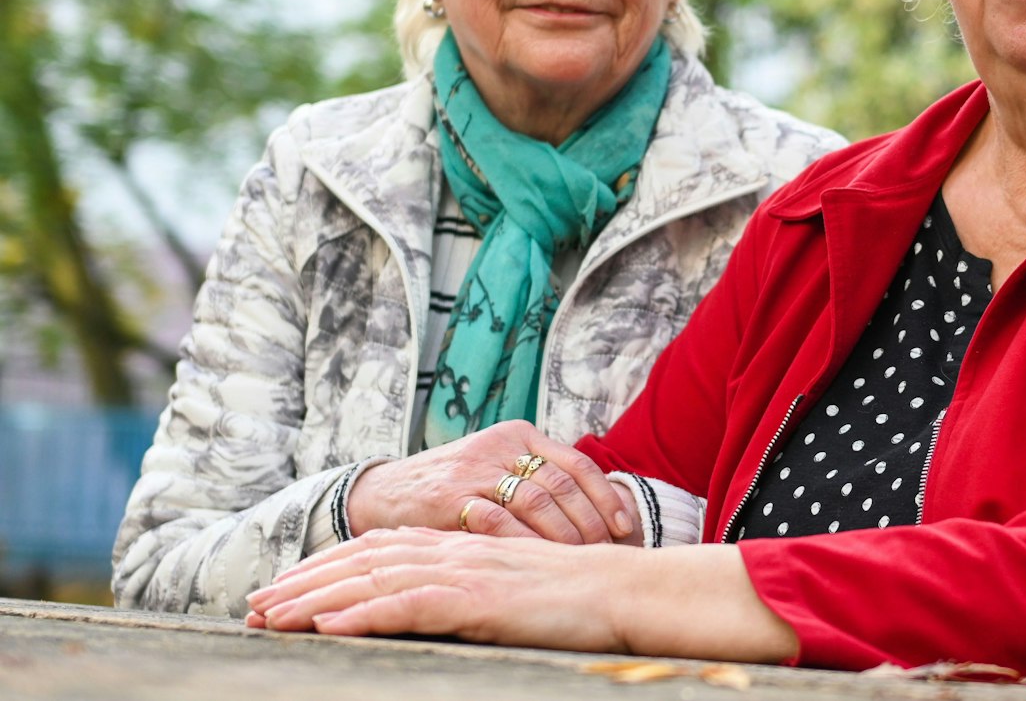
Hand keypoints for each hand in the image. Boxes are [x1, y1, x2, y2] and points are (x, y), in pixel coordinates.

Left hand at [246, 528, 798, 663]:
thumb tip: (442, 577)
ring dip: (313, 599)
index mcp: (461, 546)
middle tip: (252, 604)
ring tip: (267, 617)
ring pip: (371, 580)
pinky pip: (407, 606)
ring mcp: (463, 573)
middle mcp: (454, 551)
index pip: (379, 551)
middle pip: (362, 561)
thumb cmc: (578, 595)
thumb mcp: (515, 582)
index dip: (327, 566)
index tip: (283, 587)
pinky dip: (362, 613)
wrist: (625, 589)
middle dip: (302, 581)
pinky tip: (326, 627)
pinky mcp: (476, 600)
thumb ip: (476, 576)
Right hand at [345, 420, 637, 544]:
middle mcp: (501, 447)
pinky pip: (499, 523)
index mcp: (520, 435)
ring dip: (564, 535)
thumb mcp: (498, 468)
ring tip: (579, 560)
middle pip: (562, 485)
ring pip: (537, 502)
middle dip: (590, 522)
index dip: (606, 497)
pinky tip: (540, 564)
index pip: (578, 464)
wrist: (385, 492)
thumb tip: (600, 510)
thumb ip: (539, 480)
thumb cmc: (455, 488)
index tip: (625, 526)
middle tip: (607, 551)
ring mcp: (475, 472)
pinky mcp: (449, 499)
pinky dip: (525, 544)